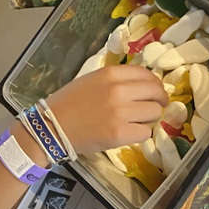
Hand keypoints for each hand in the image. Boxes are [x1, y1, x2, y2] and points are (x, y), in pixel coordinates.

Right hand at [47, 65, 167, 152]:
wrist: (50, 127)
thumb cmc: (68, 103)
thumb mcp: (92, 80)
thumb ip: (117, 80)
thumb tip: (143, 87)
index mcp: (111, 74)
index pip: (147, 75)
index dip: (156, 85)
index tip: (155, 92)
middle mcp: (118, 90)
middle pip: (155, 93)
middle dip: (158, 101)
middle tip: (154, 108)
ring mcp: (120, 113)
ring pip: (154, 113)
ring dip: (148, 118)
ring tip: (136, 122)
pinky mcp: (119, 133)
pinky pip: (145, 133)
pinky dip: (140, 134)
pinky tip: (128, 133)